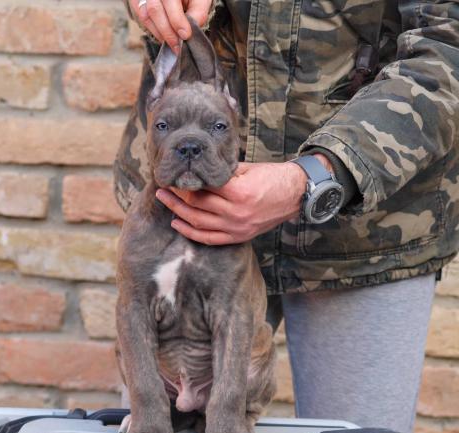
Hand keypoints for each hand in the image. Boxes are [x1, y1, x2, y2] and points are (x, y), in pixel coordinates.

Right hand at [129, 0, 211, 51]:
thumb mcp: (200, 0)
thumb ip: (198, 12)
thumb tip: (188, 32)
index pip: (169, 0)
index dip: (177, 20)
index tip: (185, 35)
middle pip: (154, 10)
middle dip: (167, 32)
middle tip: (177, 46)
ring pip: (145, 16)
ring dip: (159, 33)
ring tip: (172, 42)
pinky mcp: (136, 1)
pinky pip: (141, 18)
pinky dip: (153, 30)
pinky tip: (163, 35)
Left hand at [155, 161, 308, 244]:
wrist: (295, 194)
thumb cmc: (272, 177)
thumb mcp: (246, 169)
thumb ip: (222, 173)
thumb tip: (197, 172)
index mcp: (238, 192)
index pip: (202, 188)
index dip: (185, 182)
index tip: (173, 176)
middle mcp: (236, 212)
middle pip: (196, 205)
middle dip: (176, 196)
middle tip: (162, 188)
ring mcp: (237, 227)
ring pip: (199, 222)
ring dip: (178, 212)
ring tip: (165, 202)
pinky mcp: (239, 236)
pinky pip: (210, 238)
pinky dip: (191, 233)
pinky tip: (178, 224)